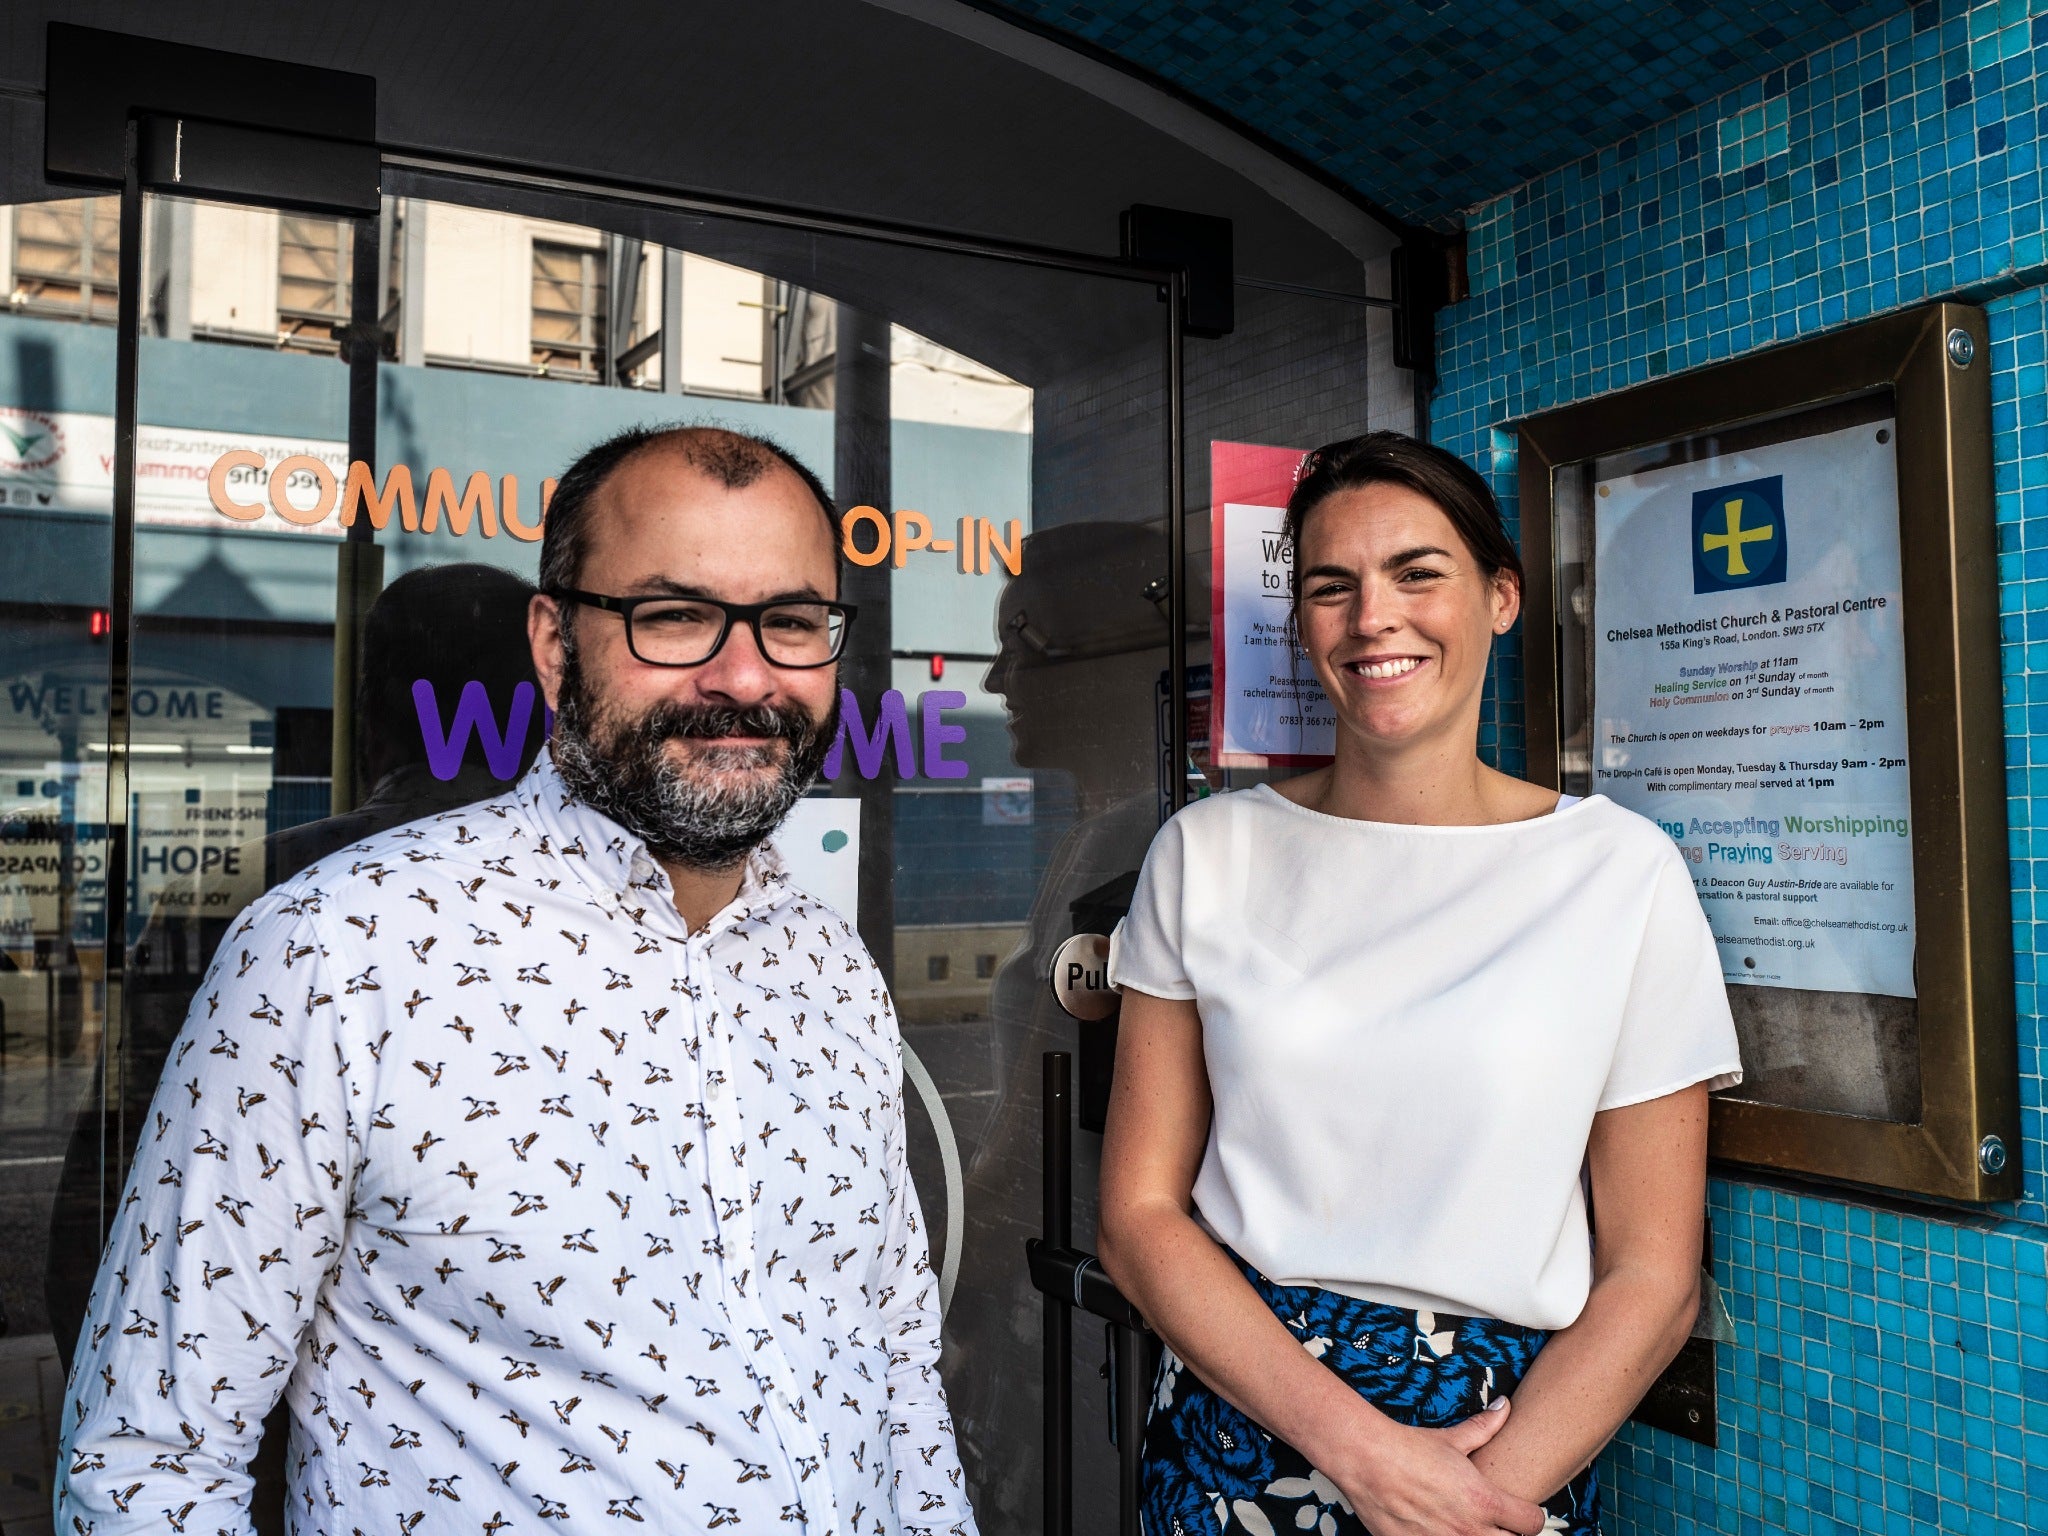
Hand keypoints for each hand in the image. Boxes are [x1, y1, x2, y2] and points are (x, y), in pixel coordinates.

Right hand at [1328, 1399, 1548, 1535]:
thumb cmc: (1409, 1448)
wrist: (1366, 1460)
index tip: (1520, 1509)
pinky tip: (1436, 1528)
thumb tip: (1504, 1407)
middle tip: (1493, 1519)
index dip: (1529, 1515)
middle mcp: (1469, 1530)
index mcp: (1484, 1501)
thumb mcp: (1452, 1439)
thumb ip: (1484, 1427)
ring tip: (1463, 1523)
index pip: (1532, 1523)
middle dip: (1506, 1532)